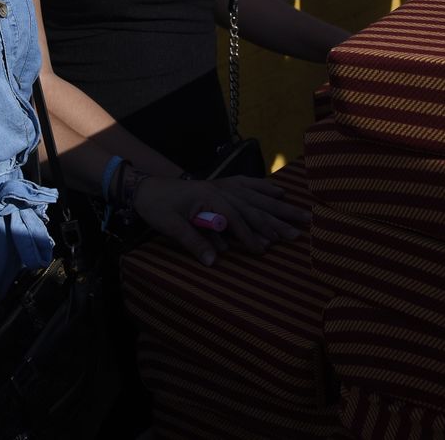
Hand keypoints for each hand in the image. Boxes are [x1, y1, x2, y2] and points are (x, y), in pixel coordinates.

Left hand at [132, 173, 305, 264]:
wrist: (145, 188)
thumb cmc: (157, 207)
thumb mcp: (170, 226)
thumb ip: (193, 241)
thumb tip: (213, 261)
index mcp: (208, 197)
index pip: (235, 217)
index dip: (250, 234)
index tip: (264, 249)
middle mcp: (220, 188)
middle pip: (253, 205)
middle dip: (275, 221)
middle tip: (296, 234)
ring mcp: (222, 184)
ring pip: (255, 196)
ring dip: (278, 206)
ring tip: (300, 215)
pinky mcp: (221, 184)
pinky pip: (248, 184)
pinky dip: (264, 187)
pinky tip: (279, 191)